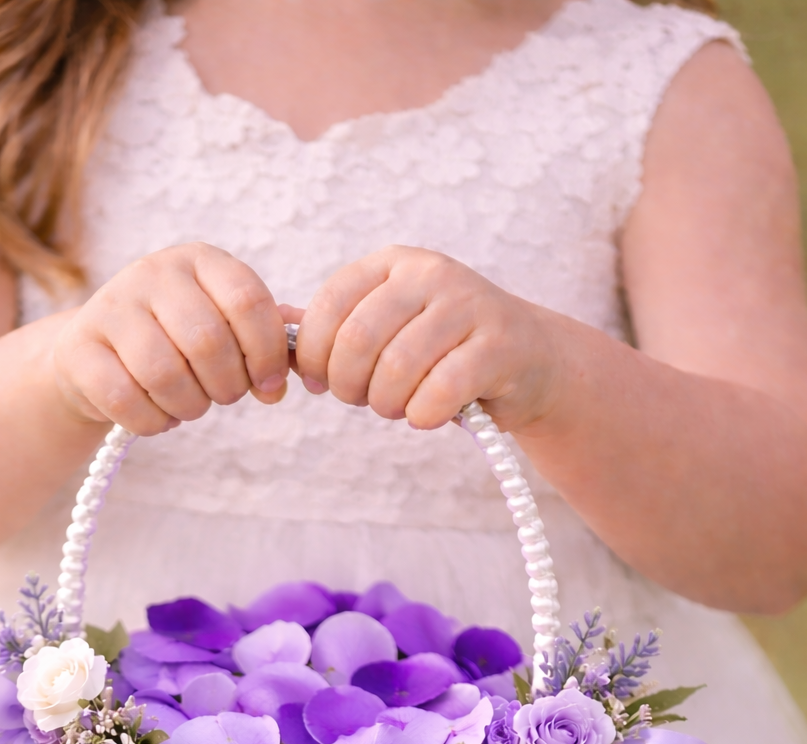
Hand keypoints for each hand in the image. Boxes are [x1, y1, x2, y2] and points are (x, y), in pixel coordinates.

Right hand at [52, 243, 290, 435]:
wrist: (97, 356)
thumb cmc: (177, 344)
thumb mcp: (226, 329)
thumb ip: (270, 343)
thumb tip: (307, 367)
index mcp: (201, 261)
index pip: (249, 302)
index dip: (267, 354)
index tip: (268, 385)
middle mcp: (154, 272)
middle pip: (208, 342)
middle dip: (226, 387)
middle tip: (221, 396)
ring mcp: (111, 305)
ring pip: (164, 374)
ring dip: (188, 407)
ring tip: (188, 406)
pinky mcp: (79, 346)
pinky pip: (125, 400)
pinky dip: (152, 422)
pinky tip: (156, 415)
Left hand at [295, 246, 564, 432]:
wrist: (531, 362)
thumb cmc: (445, 352)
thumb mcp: (389, 328)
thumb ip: (336, 327)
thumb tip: (275, 324)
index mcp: (394, 265)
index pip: (329, 306)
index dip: (315, 355)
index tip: (322, 383)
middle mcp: (430, 274)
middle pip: (357, 341)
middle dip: (349, 387)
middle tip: (364, 402)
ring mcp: (469, 305)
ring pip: (398, 368)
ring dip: (388, 406)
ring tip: (399, 409)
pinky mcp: (501, 344)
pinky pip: (441, 391)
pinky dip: (424, 415)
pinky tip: (429, 415)